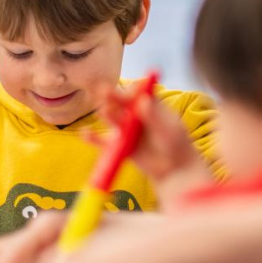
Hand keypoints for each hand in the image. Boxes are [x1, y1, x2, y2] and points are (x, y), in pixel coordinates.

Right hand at [86, 83, 211, 183]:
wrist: (173, 170)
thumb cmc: (176, 146)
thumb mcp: (168, 130)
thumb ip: (155, 117)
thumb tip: (143, 100)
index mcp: (150, 105)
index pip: (137, 93)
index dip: (130, 91)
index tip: (127, 94)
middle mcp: (135, 114)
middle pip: (121, 102)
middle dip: (113, 97)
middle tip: (104, 92)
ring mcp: (126, 130)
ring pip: (112, 119)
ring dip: (107, 114)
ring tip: (104, 112)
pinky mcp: (119, 146)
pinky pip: (104, 141)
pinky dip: (93, 138)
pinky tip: (85, 133)